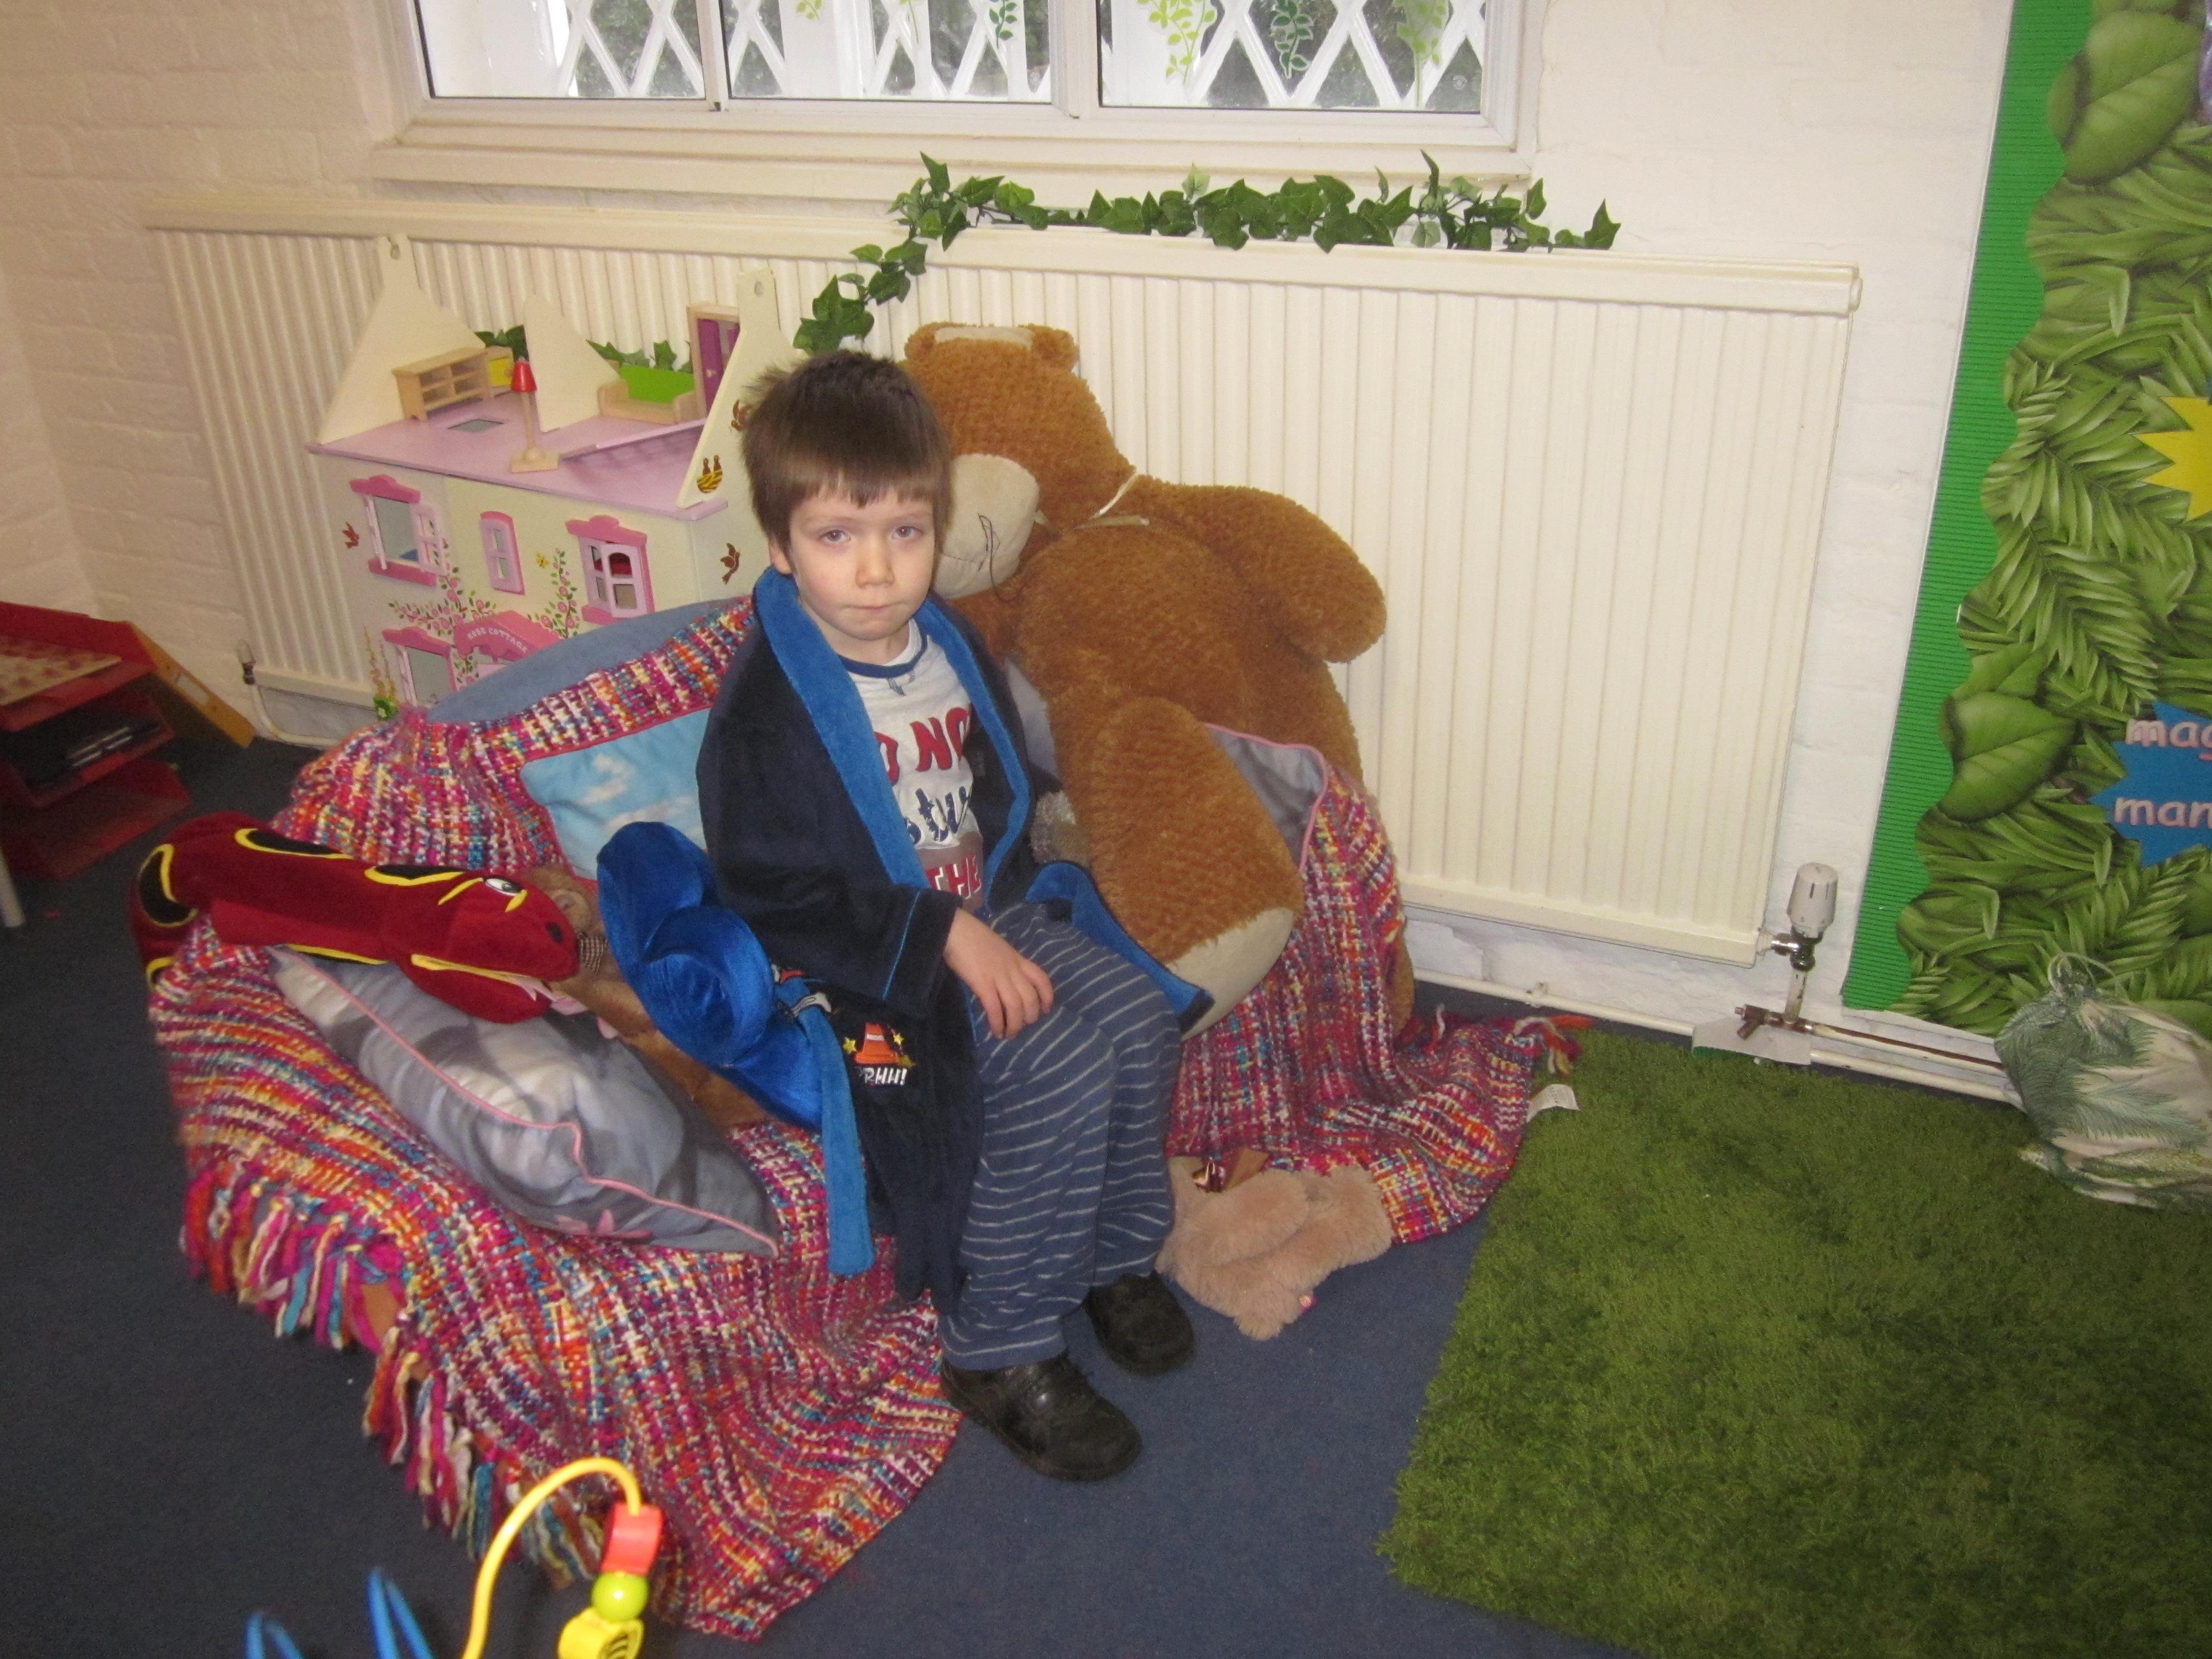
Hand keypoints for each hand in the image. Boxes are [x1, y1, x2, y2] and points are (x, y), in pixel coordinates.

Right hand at [944, 908, 1054, 1039]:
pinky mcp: (983, 984)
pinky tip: (996, 1031)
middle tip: (1022, 1025)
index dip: (1047, 997)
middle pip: (1031, 998)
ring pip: (1016, 1006)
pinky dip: (997, 1023)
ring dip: (1015, 1025)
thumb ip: (1005, 962)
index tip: (1045, 1009)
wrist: (956, 929)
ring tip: (1009, 1034)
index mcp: (1017, 959)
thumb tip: (1005, 980)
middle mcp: (1012, 969)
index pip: (1042, 979)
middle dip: (1030, 1016)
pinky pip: (995, 1008)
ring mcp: (998, 976)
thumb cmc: (973, 937)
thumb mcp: (998, 948)